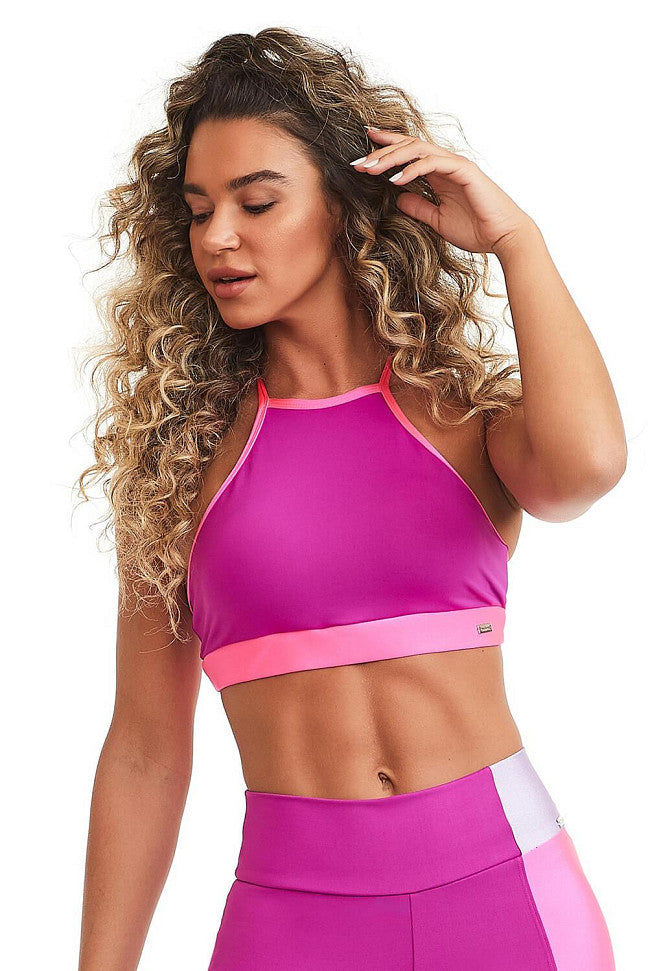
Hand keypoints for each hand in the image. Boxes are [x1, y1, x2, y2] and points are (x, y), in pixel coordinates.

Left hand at [351, 127, 533, 255]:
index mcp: (439, 173)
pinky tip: (395, 180)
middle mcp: (446, 164)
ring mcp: (455, 165)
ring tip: (370, 169)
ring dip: (391, 158)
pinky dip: (412, 169)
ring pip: (417, 149)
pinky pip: (432, 163)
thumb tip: (398, 198)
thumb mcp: (437, 220)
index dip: (386, 148)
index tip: (363, 151)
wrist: (503, 238)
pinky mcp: (464, 171)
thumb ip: (419, 207)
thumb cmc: (476, 230)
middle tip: (357, 162)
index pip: (408, 153)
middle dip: (380, 152)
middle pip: (408, 146)